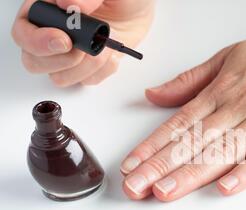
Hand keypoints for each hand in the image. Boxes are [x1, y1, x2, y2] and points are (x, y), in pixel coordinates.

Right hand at [11, 0, 153, 86]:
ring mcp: (68, 54)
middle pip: (34, 62)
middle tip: (83, 50)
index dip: (38, 42)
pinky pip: (86, 81)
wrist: (137, 9)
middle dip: (61, 61)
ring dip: (85, 67)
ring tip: (104, 48)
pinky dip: (102, 71)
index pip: (23, 34)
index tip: (65, 41)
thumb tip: (69, 5)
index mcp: (45, 10)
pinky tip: (111, 55)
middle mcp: (51, 35)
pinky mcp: (86, 67)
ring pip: (60, 77)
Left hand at [120, 11, 245, 200]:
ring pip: (224, 150)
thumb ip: (191, 81)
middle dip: (161, 167)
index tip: (133, 165)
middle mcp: (242, 104)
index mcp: (225, 88)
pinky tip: (225, 187)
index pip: (180, 123)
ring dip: (192, 174)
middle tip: (136, 187)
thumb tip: (156, 96)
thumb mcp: (230, 56)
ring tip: (164, 192)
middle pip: (196, 141)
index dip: (153, 146)